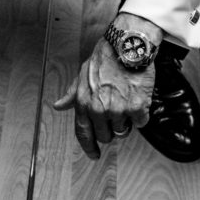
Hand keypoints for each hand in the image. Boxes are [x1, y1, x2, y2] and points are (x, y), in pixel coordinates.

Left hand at [52, 24, 156, 158]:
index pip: (83, 133)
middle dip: (111, 128)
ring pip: (123, 130)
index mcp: (83, 103)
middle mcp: (99, 110)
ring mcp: (118, 110)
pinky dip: (141, 114)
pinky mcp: (137, 107)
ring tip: (126, 99)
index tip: (94, 155)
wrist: (127, 45)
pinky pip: (140, 122)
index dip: (89, 147)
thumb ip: (72, 94)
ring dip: (126, 120)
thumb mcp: (82, 74)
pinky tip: (138, 98)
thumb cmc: (104, 58)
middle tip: (116, 111)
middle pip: (105, 136)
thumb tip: (58, 106)